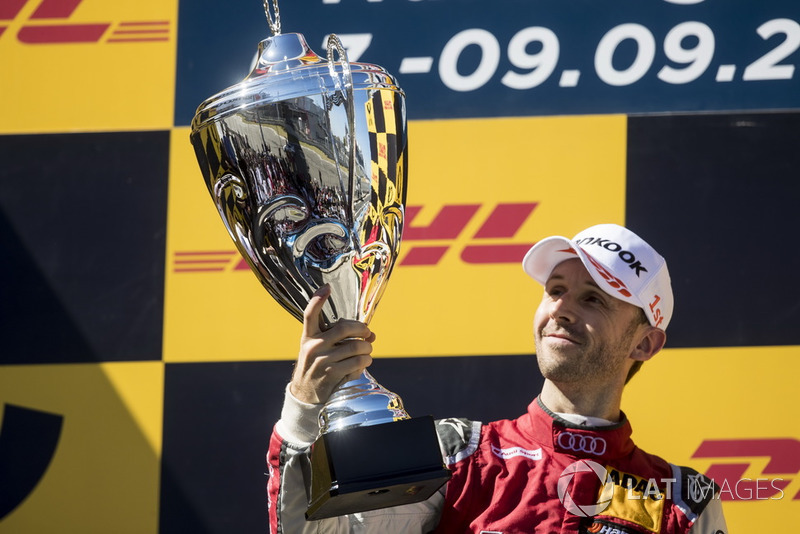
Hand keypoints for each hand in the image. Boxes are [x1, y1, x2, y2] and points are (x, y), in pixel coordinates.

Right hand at [289, 284, 375, 404]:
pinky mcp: (332, 374)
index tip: (327, 287)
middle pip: (344, 328)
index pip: (310, 314)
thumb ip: (340, 339)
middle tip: (368, 334)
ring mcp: (322, 360)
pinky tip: (363, 363)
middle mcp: (313, 346)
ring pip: (356, 347)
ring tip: (367, 352)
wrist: (305, 393)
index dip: (318, 299)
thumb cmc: (317, 366)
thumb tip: (371, 334)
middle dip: (362, 329)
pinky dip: (365, 362)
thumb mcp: (318, 349)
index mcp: (308, 336)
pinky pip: (357, 362)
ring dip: (367, 349)